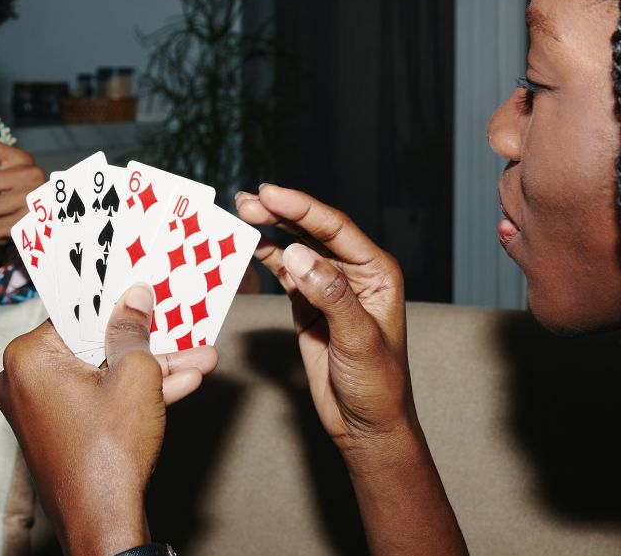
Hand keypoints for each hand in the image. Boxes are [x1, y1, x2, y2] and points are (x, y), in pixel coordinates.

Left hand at [0, 285, 216, 555]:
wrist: (104, 524)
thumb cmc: (109, 454)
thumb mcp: (135, 377)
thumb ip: (133, 331)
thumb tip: (134, 297)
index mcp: (30, 357)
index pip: (77, 312)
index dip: (118, 300)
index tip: (141, 285)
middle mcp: (26, 380)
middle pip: (95, 343)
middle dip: (146, 340)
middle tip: (178, 322)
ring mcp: (43, 408)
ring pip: (105, 374)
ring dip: (153, 369)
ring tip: (200, 357)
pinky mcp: (62, 430)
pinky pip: (101, 398)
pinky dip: (136, 393)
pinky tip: (183, 382)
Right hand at [235, 184, 415, 453]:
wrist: (366, 426)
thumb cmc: (377, 385)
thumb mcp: (358, 340)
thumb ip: (330, 295)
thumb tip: (297, 254)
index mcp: (376, 273)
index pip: (335, 229)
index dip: (301, 208)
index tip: (271, 193)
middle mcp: (353, 273)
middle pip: (313, 232)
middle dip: (281, 212)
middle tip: (247, 200)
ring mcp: (329, 287)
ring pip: (297, 248)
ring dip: (271, 229)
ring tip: (243, 211)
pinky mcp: (309, 305)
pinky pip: (286, 273)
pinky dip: (267, 257)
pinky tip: (249, 244)